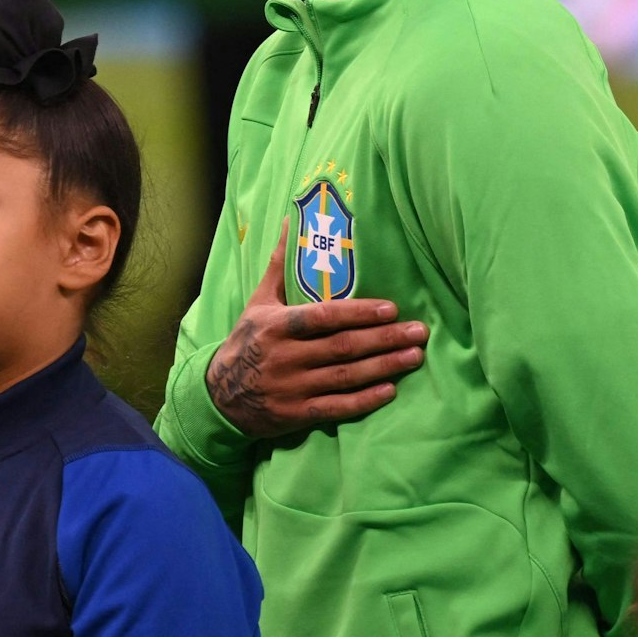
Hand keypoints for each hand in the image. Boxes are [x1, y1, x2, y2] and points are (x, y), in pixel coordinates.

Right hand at [205, 218, 428, 437]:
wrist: (218, 396)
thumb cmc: (248, 341)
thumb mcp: (259, 302)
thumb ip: (281, 265)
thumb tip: (290, 222)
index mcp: (277, 325)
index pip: (324, 317)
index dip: (359, 313)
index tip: (392, 309)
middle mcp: (284, 356)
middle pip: (342, 347)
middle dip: (384, 339)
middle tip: (419, 332)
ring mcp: (291, 388)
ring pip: (345, 376)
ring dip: (384, 366)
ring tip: (414, 356)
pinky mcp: (296, 415)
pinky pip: (336, 408)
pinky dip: (364, 400)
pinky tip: (390, 390)